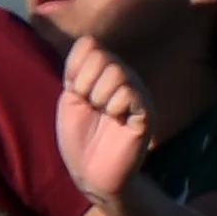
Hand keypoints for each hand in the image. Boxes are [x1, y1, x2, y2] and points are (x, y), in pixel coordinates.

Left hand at [55, 33, 153, 203]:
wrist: (90, 174)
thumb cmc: (80, 139)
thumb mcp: (70, 98)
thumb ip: (77, 69)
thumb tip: (90, 41)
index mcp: (104, 72)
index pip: (89, 45)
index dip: (75, 69)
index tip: (76, 94)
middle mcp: (124, 77)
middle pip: (101, 56)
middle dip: (85, 84)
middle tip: (91, 107)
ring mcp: (137, 94)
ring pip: (117, 72)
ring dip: (99, 96)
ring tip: (103, 114)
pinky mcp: (146, 113)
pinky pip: (130, 93)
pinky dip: (114, 106)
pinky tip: (115, 119)